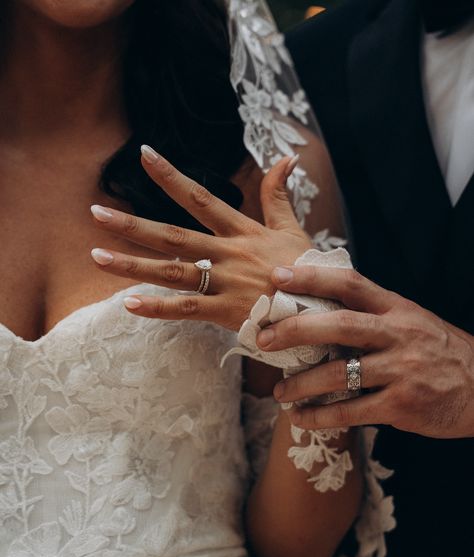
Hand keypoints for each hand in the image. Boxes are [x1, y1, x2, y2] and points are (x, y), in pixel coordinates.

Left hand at [90, 147, 310, 330]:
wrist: (324, 310)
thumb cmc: (307, 270)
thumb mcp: (293, 229)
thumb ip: (279, 195)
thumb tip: (286, 158)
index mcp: (242, 231)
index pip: (201, 198)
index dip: (171, 176)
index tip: (144, 155)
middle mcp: (228, 254)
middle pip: (173, 236)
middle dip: (133, 224)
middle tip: (95, 211)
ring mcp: (226, 283)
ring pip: (172, 272)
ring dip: (132, 265)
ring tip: (97, 256)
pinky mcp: (227, 312)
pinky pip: (187, 310)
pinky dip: (157, 308)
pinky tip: (128, 303)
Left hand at [256, 265, 473, 438]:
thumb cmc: (439, 351)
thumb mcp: (411, 319)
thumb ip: (372, 312)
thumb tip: (320, 303)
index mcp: (396, 308)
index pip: (350, 284)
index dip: (312, 277)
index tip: (278, 276)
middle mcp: (398, 334)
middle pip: (339, 325)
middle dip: (295, 330)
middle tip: (264, 339)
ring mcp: (401, 370)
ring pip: (340, 374)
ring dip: (301, 384)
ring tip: (278, 392)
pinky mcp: (403, 405)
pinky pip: (352, 411)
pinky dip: (321, 416)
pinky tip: (301, 418)